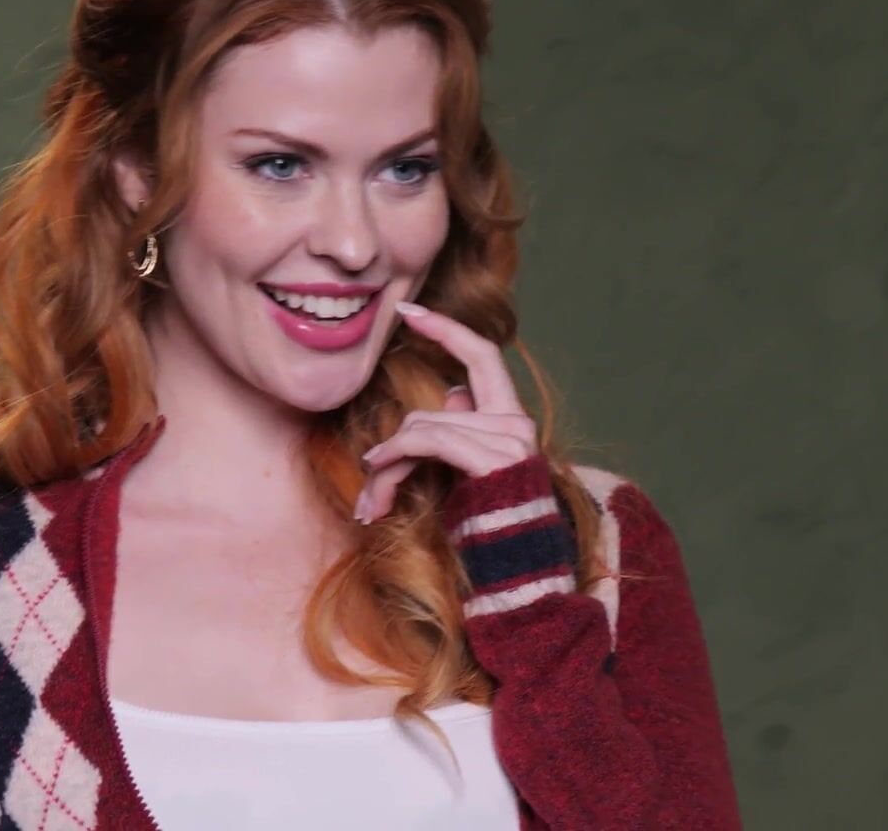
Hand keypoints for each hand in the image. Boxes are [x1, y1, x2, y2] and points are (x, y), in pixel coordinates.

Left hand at [352, 302, 539, 523]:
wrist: (519, 576)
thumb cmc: (488, 529)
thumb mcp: (470, 472)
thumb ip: (463, 429)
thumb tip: (455, 391)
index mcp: (512, 419)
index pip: (481, 355)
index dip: (445, 329)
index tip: (407, 311)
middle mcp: (516, 423)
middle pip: (429, 412)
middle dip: (391, 447)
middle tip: (368, 479)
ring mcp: (509, 440)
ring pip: (419, 431)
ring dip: (385, 468)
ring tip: (372, 503)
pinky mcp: (492, 460)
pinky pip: (426, 442)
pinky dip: (394, 460)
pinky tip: (379, 486)